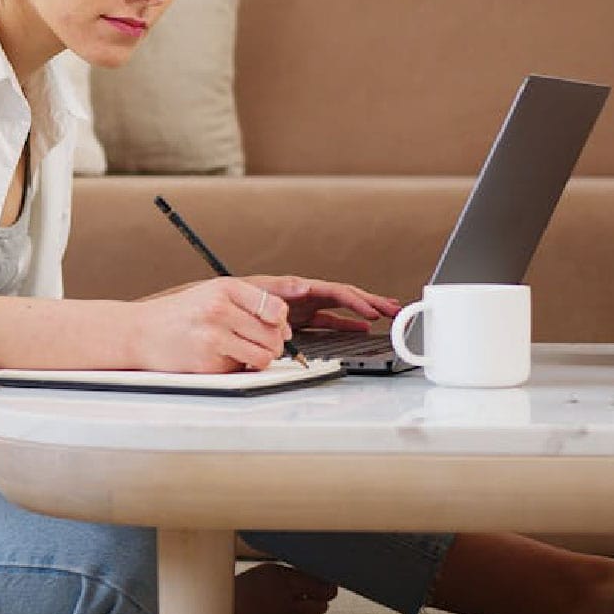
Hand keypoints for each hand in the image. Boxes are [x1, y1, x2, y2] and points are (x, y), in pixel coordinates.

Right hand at [132, 276, 292, 373]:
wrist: (141, 332)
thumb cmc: (180, 313)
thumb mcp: (212, 293)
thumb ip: (249, 302)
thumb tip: (285, 327)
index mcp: (224, 288)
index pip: (275, 307)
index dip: (280, 321)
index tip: (274, 325)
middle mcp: (219, 310)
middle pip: (273, 335)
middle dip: (273, 343)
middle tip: (257, 342)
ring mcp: (213, 338)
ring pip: (264, 356)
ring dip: (259, 358)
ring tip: (242, 351)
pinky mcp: (208, 363)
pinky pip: (242, 370)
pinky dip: (237, 367)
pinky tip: (219, 356)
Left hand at [243, 274, 400, 333]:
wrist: (219, 307)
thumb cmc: (236, 296)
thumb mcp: (257, 291)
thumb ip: (281, 290)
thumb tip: (303, 288)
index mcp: (298, 286)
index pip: (334, 291)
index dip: (355, 301)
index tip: (372, 311)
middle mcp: (305, 295)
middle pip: (344, 296)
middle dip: (370, 301)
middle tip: (394, 309)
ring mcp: (304, 306)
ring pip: (341, 307)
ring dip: (365, 309)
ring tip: (389, 314)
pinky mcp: (300, 318)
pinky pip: (330, 319)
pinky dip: (347, 323)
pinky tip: (362, 327)